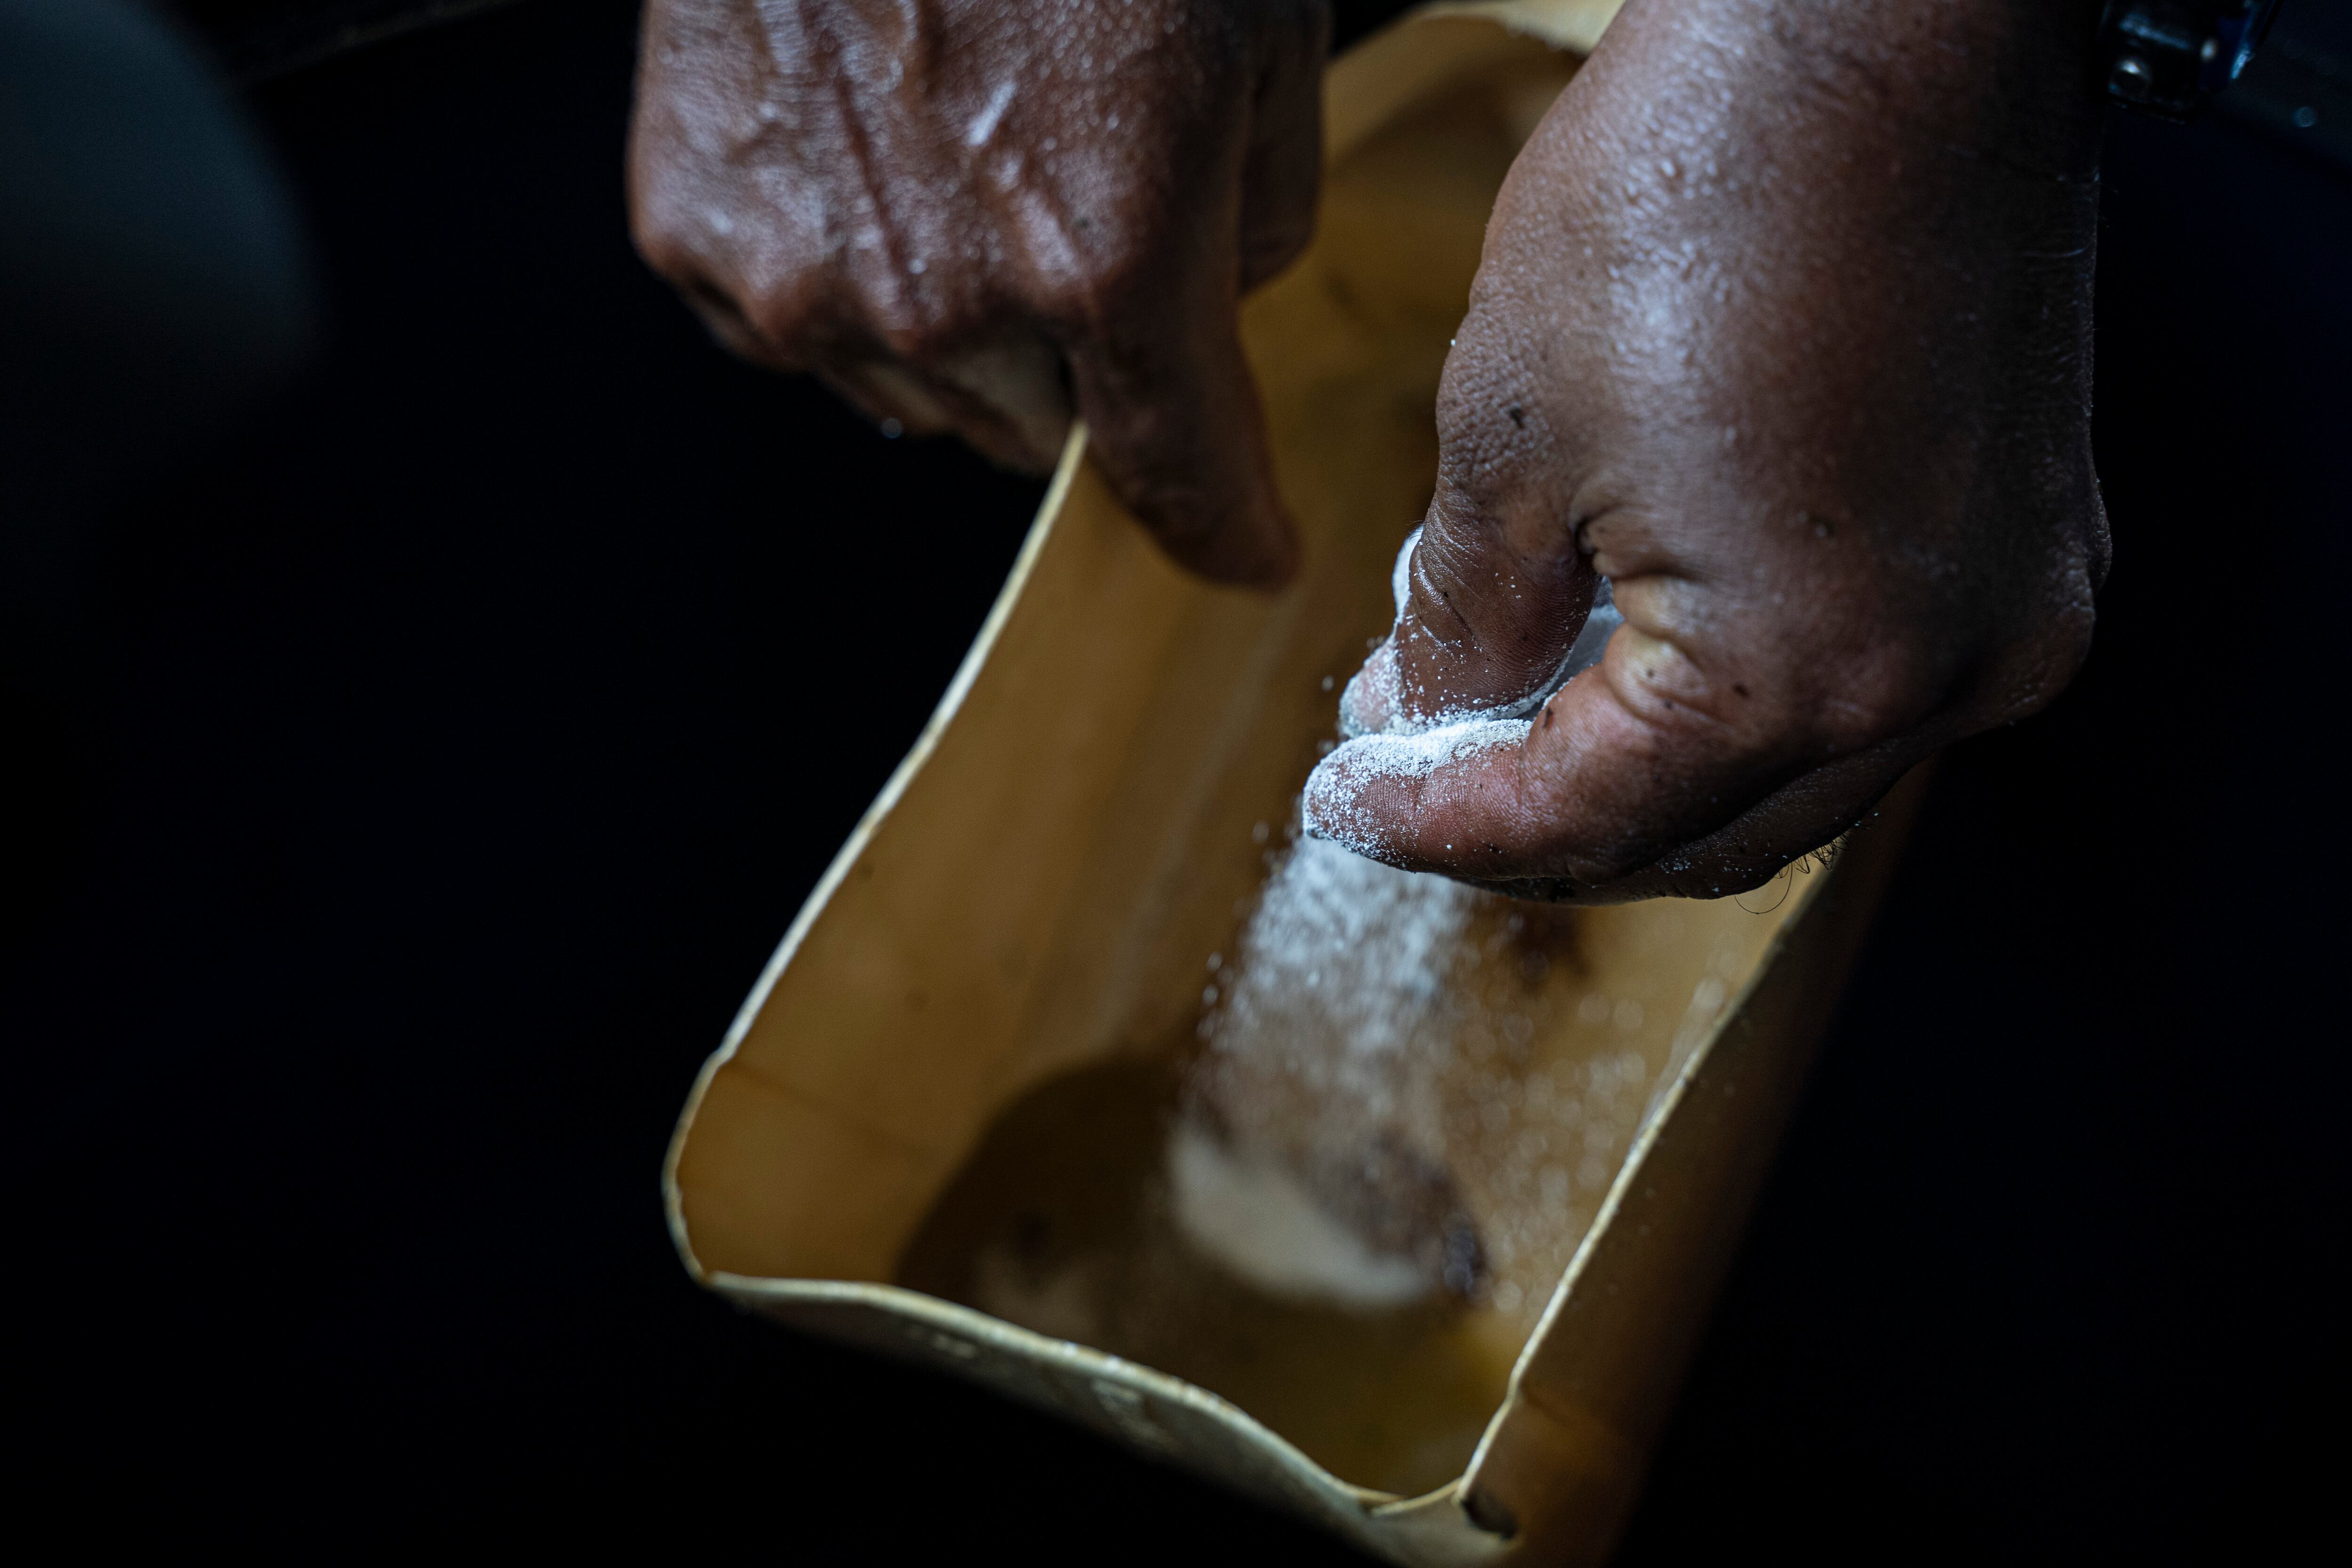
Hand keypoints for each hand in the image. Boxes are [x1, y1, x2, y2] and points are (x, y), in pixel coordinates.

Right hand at [626, 0, 1328, 585]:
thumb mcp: (1250, 36)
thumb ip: (1253, 216)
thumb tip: (1208, 307)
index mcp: (1106, 253)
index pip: (1177, 466)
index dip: (1224, 526)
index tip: (1249, 559)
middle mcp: (946, 303)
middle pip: (1044, 430)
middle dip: (1080, 358)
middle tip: (1068, 210)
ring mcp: (803, 279)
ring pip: (920, 393)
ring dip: (957, 322)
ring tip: (953, 158)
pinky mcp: (697, 231)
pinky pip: (797, 328)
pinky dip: (840, 273)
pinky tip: (858, 157)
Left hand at [1306, 0, 2111, 900]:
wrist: (1881, 19)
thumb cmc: (1700, 182)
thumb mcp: (1511, 428)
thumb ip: (1467, 619)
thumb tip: (1434, 719)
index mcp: (1807, 669)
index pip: (1583, 823)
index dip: (1438, 832)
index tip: (1348, 809)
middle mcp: (1941, 677)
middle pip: (1697, 838)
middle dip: (1540, 824)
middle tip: (1417, 779)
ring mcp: (2010, 613)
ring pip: (1787, 780)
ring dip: (1640, 772)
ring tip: (1503, 714)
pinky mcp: (2032, 547)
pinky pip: (1865, 687)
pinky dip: (1740, 701)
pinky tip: (1634, 652)